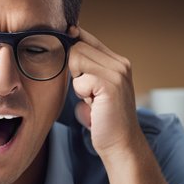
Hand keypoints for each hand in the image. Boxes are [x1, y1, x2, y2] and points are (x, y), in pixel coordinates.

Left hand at [67, 25, 141, 157]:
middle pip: (78, 46)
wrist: (121, 144)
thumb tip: (65, 50)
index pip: (87, 38)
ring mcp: (117, 73)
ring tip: (91, 99)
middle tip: (87, 92)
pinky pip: (79, 80)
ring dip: (77, 83)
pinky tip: (94, 105)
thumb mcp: (96, 90)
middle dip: (73, 69)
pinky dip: (81, 95)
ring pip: (76, 58)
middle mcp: (120, 63)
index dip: (71, 42)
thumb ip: (87, 71)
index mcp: (118, 62)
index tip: (62, 49)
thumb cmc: (105, 121)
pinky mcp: (111, 84)